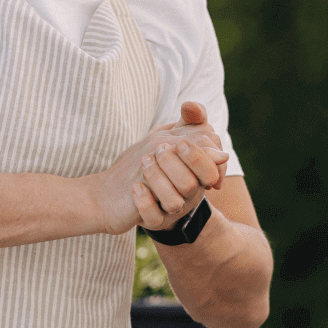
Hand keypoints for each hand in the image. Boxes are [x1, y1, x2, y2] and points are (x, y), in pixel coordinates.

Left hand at [94, 102, 229, 233]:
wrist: (116, 193)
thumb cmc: (151, 162)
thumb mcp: (170, 137)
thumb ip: (187, 121)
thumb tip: (190, 105)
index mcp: (197, 174)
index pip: (211, 168)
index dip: (197, 156)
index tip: (178, 142)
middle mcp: (188, 195)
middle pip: (193, 184)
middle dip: (177, 164)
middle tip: (159, 149)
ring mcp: (171, 210)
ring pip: (174, 202)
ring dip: (158, 178)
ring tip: (144, 162)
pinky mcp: (153, 221)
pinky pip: (153, 217)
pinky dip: (144, 201)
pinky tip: (136, 187)